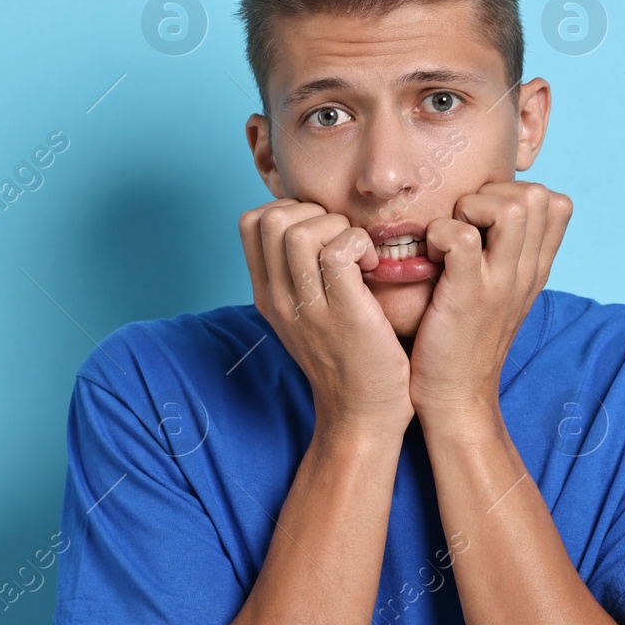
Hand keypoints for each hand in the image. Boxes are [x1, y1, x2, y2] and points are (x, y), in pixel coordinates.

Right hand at [239, 198, 414, 441]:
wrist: (361, 415)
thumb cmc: (346, 360)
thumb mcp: (305, 317)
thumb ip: (299, 276)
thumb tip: (312, 228)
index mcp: (267, 294)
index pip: (251, 222)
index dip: (289, 209)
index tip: (321, 233)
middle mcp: (278, 298)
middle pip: (272, 218)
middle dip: (314, 212)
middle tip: (342, 241)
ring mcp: (307, 307)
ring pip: (300, 231)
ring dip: (338, 228)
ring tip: (359, 255)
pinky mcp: (343, 313)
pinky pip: (338, 251)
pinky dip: (360, 244)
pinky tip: (373, 267)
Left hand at [408, 181, 572, 429]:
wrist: (458, 399)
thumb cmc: (466, 342)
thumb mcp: (502, 296)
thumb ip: (506, 257)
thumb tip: (487, 214)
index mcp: (535, 269)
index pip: (557, 203)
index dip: (516, 193)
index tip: (484, 218)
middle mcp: (526, 272)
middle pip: (538, 195)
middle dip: (493, 193)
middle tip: (464, 224)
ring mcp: (500, 283)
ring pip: (511, 208)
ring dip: (470, 208)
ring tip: (450, 237)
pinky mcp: (468, 296)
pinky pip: (461, 236)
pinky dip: (440, 233)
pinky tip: (430, 256)